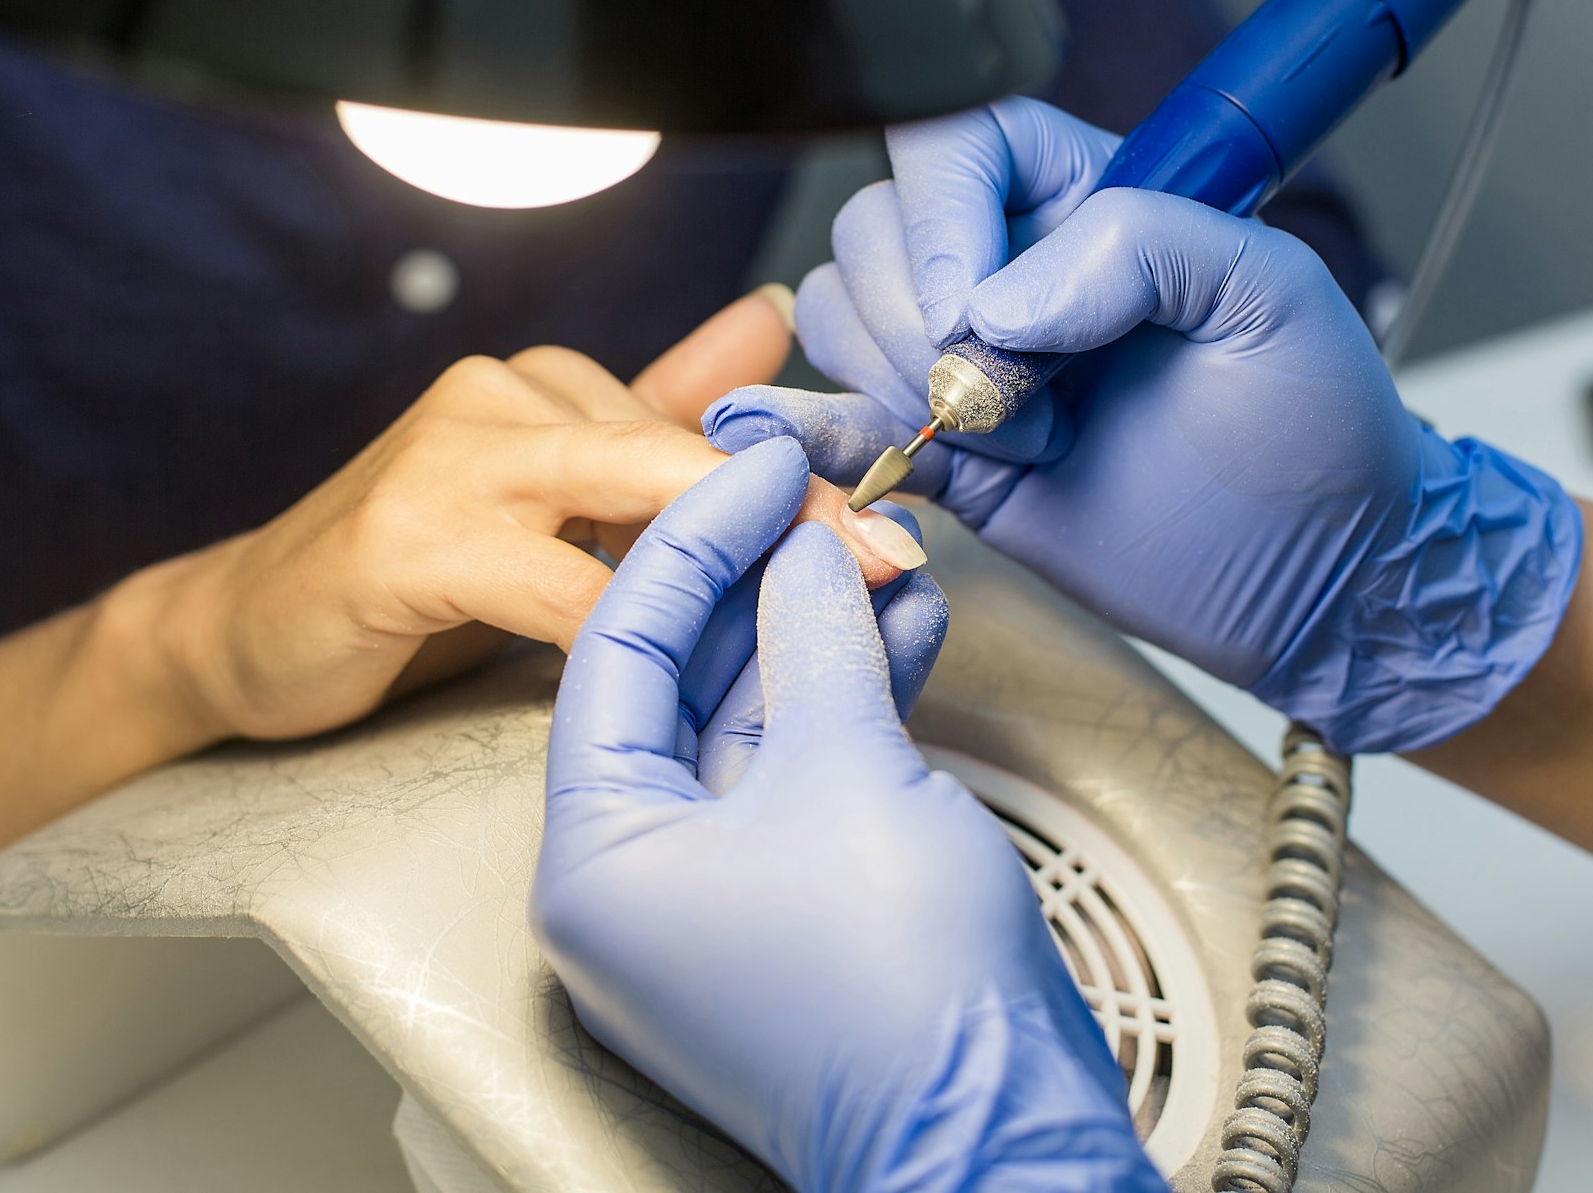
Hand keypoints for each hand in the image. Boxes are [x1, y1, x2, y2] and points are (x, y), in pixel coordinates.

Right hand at [134, 289, 929, 748]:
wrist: (248, 629)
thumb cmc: (417, 571)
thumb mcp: (552, 495)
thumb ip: (660, 415)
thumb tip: (769, 321)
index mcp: (551, 384)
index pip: (706, 426)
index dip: (807, 481)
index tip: (897, 531)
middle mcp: (505, 397)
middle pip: (683, 451)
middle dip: (795, 513)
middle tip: (890, 564)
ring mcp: (451, 460)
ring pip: (626, 503)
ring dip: (728, 569)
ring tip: (809, 618)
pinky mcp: (402, 541)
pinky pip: (548, 584)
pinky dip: (619, 626)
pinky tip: (671, 667)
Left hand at [530, 438, 1163, 1191]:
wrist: (996, 1132)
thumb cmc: (897, 998)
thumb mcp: (844, 774)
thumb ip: (814, 643)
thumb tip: (806, 559)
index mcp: (596, 860)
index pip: (616, 649)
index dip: (689, 537)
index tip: (755, 467)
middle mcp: (640, 878)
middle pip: (682, 679)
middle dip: (763, 578)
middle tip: (820, 494)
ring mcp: (722, 892)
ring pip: (758, 718)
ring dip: (822, 627)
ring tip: (881, 545)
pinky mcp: (800, 897)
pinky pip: (809, 768)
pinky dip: (855, 693)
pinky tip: (905, 622)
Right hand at [705, 99, 1581, 753]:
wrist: (1316, 576)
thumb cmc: (1320, 429)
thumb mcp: (1275, 297)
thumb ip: (1149, 245)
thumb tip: (998, 300)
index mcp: (1089, 194)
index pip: (953, 141)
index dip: (937, 219)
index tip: (977, 315)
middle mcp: (1012, 266)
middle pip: (873, 232)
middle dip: (925, 326)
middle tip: (1031, 402)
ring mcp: (972, 363)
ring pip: (840, 316)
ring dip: (903, 387)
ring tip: (1023, 444)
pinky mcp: (950, 456)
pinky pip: (839, 420)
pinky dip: (823, 434)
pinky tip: (864, 458)